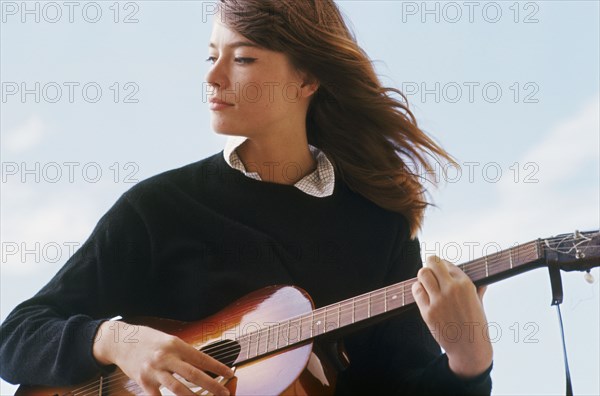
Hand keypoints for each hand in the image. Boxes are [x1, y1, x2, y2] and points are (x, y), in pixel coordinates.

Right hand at [93, 321, 233, 394]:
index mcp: (175, 344)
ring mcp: (154, 370)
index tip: (229, 372)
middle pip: (193, 374)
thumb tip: (202, 364)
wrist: (120, 341)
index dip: (217, 367)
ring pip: (178, 388)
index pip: (201, 358)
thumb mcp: (168, 340)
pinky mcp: (143, 381)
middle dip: (211, 385)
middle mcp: (166, 357)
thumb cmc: (147, 340)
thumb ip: (183, 352)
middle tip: (224, 392)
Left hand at [411, 256, 492, 378]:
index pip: (447, 264)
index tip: (441, 270)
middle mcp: (452, 289)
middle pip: (433, 263)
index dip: (442, 266)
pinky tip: (422, 293)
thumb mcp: (479, 304)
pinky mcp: (428, 311)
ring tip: (426, 282)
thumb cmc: (476, 326)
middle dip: (430, 264)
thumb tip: (482, 281)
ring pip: (422, 274)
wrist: (470, 348)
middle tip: (430, 270)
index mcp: (466, 284)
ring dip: (423, 276)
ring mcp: (439, 300)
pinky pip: (417, 291)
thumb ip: (478, 290)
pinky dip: (417, 289)